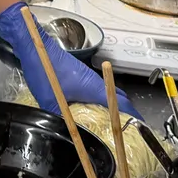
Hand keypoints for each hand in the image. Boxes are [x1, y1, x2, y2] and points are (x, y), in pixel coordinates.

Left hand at [0, 2, 138, 119]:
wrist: (35, 45)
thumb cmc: (44, 69)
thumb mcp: (49, 99)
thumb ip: (59, 117)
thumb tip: (64, 132)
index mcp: (93, 88)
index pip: (121, 103)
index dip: (133, 116)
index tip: (141, 127)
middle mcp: (95, 81)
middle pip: (118, 97)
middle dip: (126, 112)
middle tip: (127, 129)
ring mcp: (88, 76)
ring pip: (107, 91)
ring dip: (113, 105)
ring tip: (111, 122)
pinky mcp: (80, 73)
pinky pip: (97, 88)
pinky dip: (102, 98)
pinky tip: (92, 109)